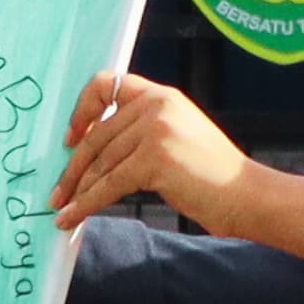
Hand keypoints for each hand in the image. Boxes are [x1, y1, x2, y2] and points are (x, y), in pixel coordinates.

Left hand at [53, 73, 256, 231]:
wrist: (247, 195)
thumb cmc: (213, 177)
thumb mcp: (178, 138)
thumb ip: (142, 133)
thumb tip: (95, 156)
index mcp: (161, 96)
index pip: (107, 85)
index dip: (82, 110)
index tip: (70, 139)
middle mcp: (157, 105)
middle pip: (98, 136)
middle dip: (73, 168)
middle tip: (57, 192)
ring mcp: (156, 129)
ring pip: (101, 164)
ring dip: (77, 191)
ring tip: (62, 210)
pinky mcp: (155, 158)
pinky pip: (108, 185)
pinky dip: (85, 205)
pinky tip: (71, 218)